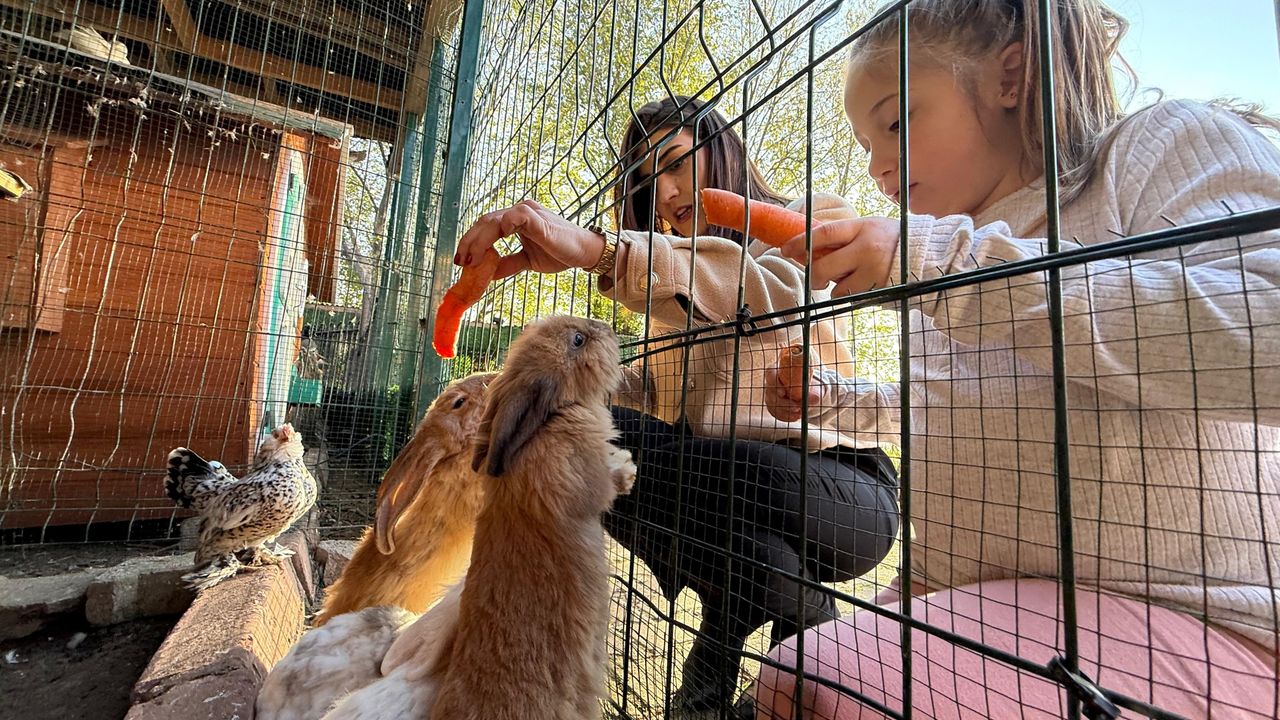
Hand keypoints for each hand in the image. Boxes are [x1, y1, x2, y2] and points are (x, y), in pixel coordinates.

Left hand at [454, 199, 604, 279]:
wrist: (584, 253)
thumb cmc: (560, 253)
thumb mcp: (527, 261)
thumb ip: (508, 263)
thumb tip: (487, 274)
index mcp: (515, 220)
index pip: (485, 226)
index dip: (471, 242)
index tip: (462, 261)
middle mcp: (519, 212)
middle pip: (484, 221)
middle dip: (469, 242)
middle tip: (461, 262)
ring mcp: (528, 212)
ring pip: (494, 220)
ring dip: (479, 240)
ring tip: (472, 259)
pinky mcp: (538, 218)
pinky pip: (516, 217)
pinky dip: (503, 227)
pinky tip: (495, 244)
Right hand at [763, 349, 821, 422]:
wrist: (802, 387)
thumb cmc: (803, 379)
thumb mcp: (808, 380)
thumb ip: (811, 389)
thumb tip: (815, 399)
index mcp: (776, 371)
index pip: (770, 375)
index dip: (775, 384)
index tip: (783, 392)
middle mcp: (770, 383)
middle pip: (771, 393)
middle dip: (784, 402)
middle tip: (797, 407)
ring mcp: (769, 395)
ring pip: (773, 405)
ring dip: (786, 411)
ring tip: (800, 412)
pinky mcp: (772, 406)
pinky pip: (776, 413)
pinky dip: (786, 416)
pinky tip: (796, 417)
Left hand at [779, 217, 899, 296]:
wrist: (926, 255)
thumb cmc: (889, 240)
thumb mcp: (866, 228)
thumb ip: (841, 236)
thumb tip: (802, 246)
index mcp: (861, 227)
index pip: (824, 233)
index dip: (801, 241)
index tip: (785, 248)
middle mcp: (866, 248)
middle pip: (823, 268)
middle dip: (814, 276)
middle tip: (816, 278)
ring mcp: (873, 271)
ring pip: (837, 289)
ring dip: (837, 288)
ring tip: (853, 277)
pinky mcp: (879, 290)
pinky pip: (853, 298)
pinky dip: (852, 294)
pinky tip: (864, 284)